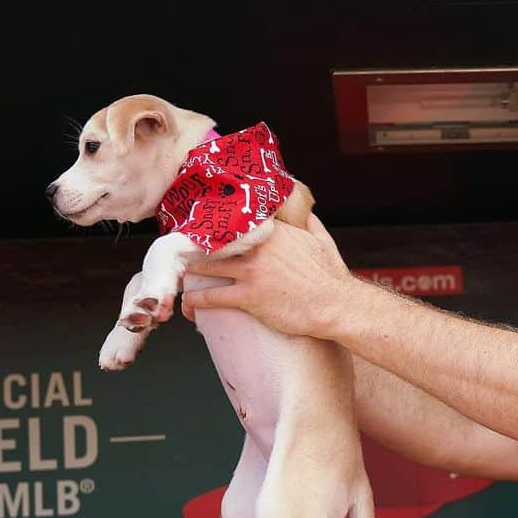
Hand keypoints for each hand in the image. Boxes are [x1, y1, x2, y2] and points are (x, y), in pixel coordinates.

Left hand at [181, 214, 353, 336]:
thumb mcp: (323, 241)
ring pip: (207, 267)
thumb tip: (306, 213)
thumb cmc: (332, 277)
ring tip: (180, 277)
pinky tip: (188, 303)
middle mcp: (258, 247)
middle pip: (214, 241)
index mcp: (274, 231)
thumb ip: (310, 223)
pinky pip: (212, 296)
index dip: (217, 227)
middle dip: (195, 248)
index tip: (204, 231)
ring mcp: (252, 271)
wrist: (337, 305)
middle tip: (183, 254)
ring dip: (190, 273)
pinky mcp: (249, 297)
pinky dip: (196, 300)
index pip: (236, 221)